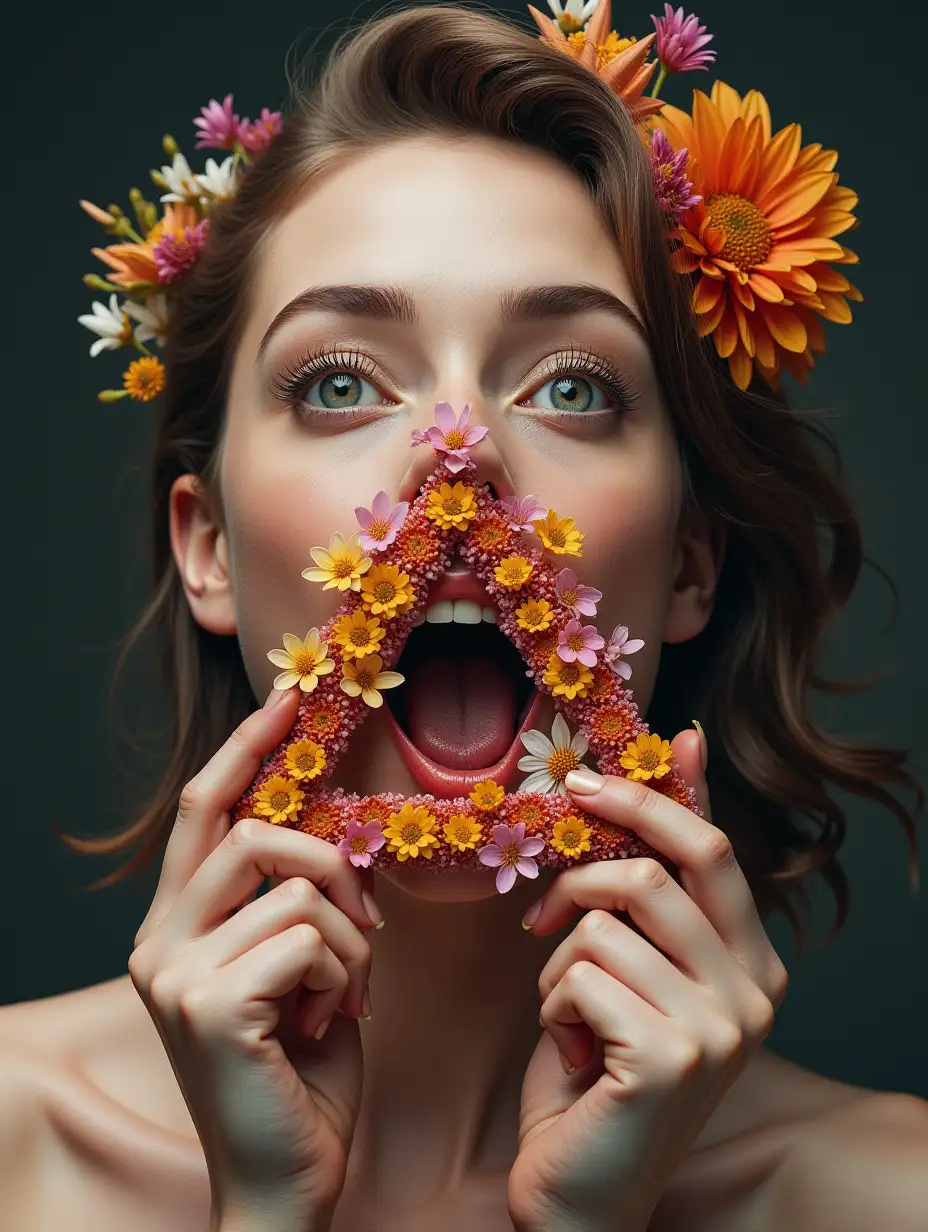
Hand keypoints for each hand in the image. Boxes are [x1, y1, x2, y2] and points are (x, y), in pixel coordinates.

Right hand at [129, 686, 380, 1231]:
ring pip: (293, 881)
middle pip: (254, 830)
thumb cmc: (303, 1071)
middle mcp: (157, 942)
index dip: (245, 749)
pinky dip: (346, 970)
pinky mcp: (207, 1003)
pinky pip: (309, 933)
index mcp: (176, 926)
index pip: (204, 810)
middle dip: (332, 862)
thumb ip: (293, 900)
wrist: (290, 1183)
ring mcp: (174, 972)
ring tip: (346, 989)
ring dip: (349, 933)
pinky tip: (332, 1018)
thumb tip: (329, 832)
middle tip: (367, 919)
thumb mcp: (298, 968)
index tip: (285, 701)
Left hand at [508, 726, 788, 1231]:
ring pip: (606, 919)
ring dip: (559, 957)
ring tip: (567, 1010)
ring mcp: (720, 1026)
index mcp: (752, 966)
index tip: (639, 750)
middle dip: (598, 842)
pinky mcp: (673, 1055)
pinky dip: (552, 1002)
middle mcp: (754, 993)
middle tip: (553, 856)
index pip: (716, 850)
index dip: (670, 792)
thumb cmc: (596, 1077)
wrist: (582, 1197)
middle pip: (672, 863)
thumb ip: (643, 899)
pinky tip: (571, 1049)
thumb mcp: (627, 974)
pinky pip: (579, 972)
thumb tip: (664, 777)